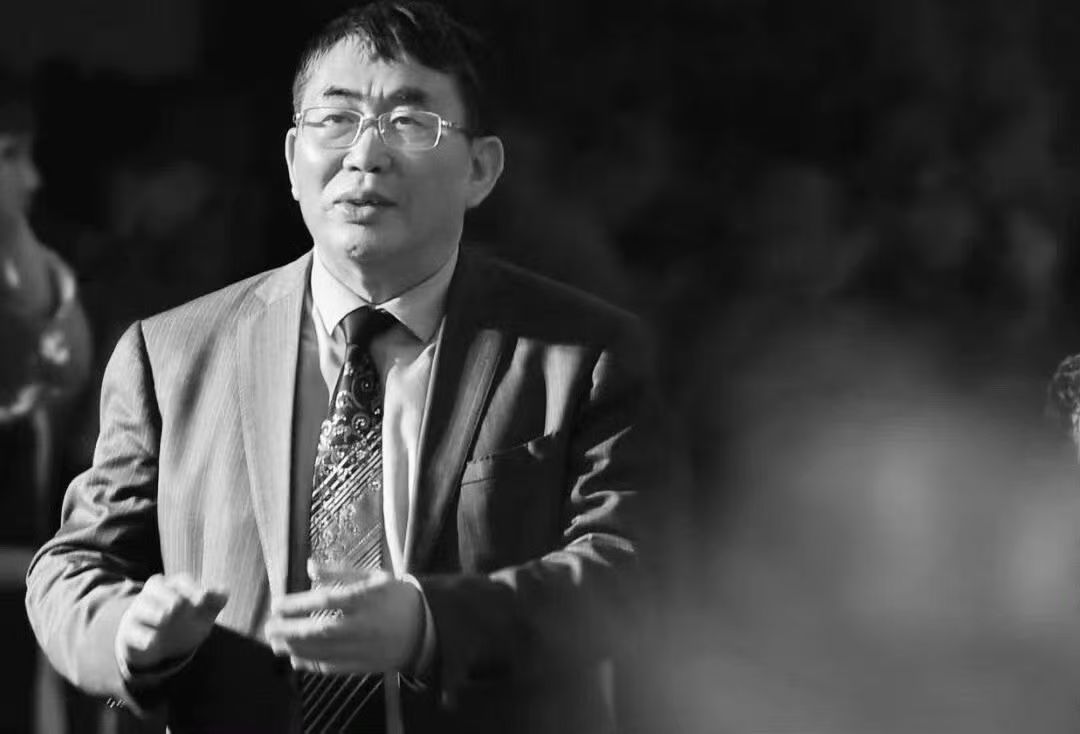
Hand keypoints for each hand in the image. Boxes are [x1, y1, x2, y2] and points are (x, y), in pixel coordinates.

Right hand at [116, 573, 228, 671]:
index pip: (182, 581)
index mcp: (174, 586)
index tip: (203, 599)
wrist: (159, 643)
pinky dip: (142, 637)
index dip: (192, 588)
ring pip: (141, 606)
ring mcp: (139, 612)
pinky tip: (153, 642)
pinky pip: (132, 632)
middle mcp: (154, 595)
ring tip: (165, 618)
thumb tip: (225, 591)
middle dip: (167, 594)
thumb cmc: (186, 620)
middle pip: (155, 586)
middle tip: (178, 605)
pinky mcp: (130, 633)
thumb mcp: (204, 612)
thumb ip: (216, 601)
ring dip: (152, 611)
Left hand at [264, 565, 422, 673]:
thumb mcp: (374, 576)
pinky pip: (332, 667)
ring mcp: (363, 647)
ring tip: (275, 642)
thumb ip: (341, 571)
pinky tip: (296, 658)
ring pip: (322, 650)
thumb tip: (310, 565)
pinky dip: (311, 664)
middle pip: (319, 629)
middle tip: (269, 627)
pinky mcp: (364, 665)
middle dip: (290, 629)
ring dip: (294, 647)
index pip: (325, 600)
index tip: (277, 603)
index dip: (297, 603)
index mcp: (366, 598)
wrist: (425, 627)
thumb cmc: (396, 597)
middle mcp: (363, 625)